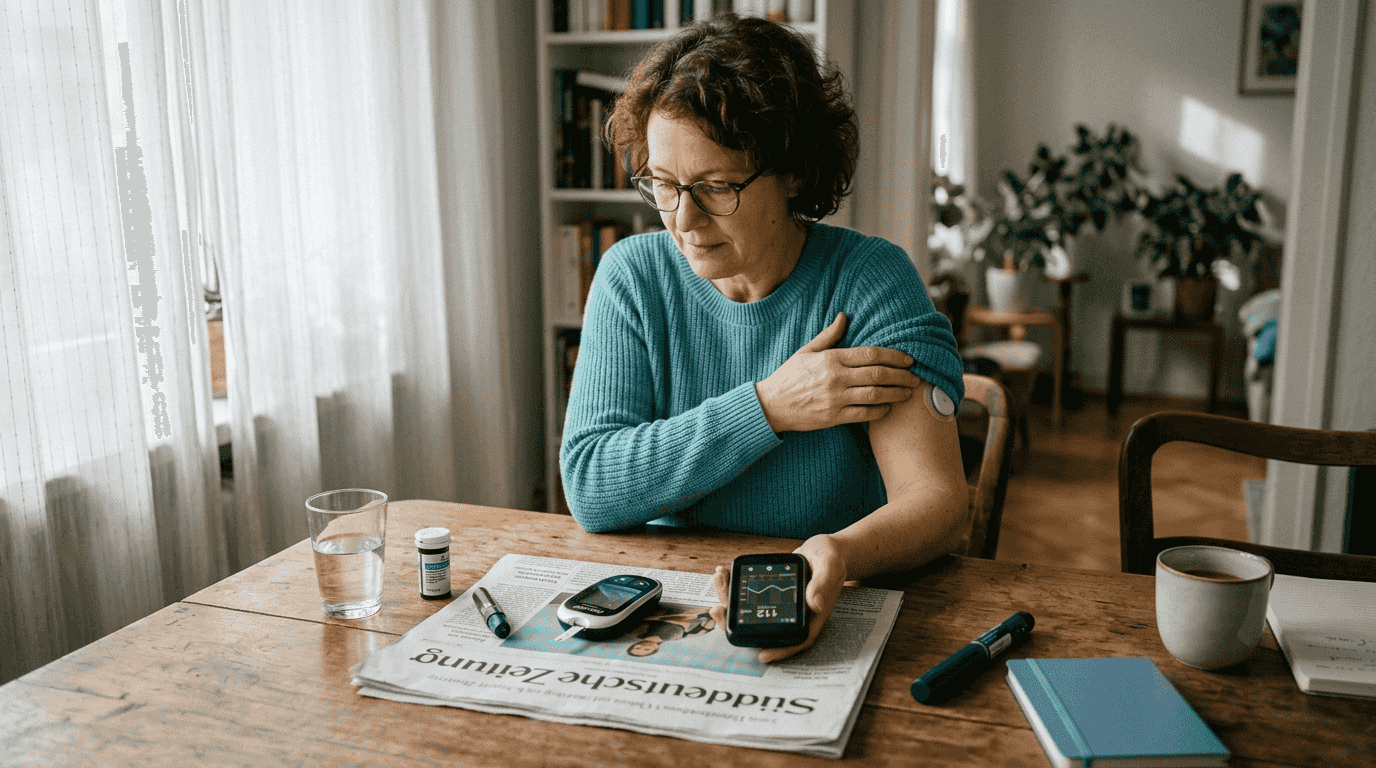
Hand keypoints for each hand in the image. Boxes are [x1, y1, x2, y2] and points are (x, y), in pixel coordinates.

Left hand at [709, 535, 848, 662]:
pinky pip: (750, 595)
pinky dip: (735, 586)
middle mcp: (792, 615)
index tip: (762, 655)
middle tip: (718, 609)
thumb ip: (823, 583)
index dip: (780, 650)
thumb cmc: (832, 558)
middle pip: (764, 628)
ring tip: (718, 579)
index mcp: (810, 616)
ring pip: (752, 612)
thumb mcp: (831, 565)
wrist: (826, 550)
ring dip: (731, 600)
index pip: (795, 639)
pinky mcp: (771, 593)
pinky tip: (724, 572)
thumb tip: (814, 603)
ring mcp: (780, 606)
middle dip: (738, 622)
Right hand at [754, 312, 920, 432]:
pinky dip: (880, 411)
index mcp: (831, 358)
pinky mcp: (834, 417)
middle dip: (901, 375)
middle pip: (878, 374)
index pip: (870, 354)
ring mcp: (835, 399)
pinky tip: (889, 407)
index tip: (908, 359)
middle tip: (915, 377)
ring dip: (896, 393)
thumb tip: (844, 316)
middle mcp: (835, 378)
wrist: (771, 405)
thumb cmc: (789, 376)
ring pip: (875, 394)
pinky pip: (864, 414)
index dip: (894, 356)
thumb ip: (829, 335)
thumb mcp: (806, 351)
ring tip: (908, 392)